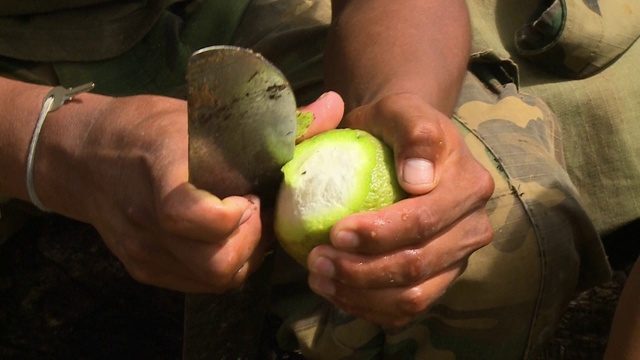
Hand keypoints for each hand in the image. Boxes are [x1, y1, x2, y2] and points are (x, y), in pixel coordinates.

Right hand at [35, 90, 342, 292]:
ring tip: (246, 224)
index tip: (248, 196)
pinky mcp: (143, 268)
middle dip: (251, 242)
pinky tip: (229, 237)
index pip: (190, 214)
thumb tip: (337, 107)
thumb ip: (274, 122)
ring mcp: (143, 250)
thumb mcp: (203, 115)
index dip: (233, 216)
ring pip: (213, 280)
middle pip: (214, 263)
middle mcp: (147, 220)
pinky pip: (198, 284)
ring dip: (244, 257)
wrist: (82, 156)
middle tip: (257, 212)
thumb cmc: (145, 126)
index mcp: (159, 171)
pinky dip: (225, 266)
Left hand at [306, 93, 493, 326]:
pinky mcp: (438, 282)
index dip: (379, 234)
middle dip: (361, 271)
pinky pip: (405, 311)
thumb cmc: (395, 129)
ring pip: (413, 297)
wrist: (403, 149)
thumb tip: (418, 178)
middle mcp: (472, 228)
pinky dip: (368, 308)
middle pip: (418, 265)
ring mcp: (457, 260)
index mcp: (470, 186)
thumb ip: (413, 133)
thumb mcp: (400, 113)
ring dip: (361, 295)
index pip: (423, 220)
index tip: (335, 232)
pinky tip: (335, 292)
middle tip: (316, 260)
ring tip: (319, 278)